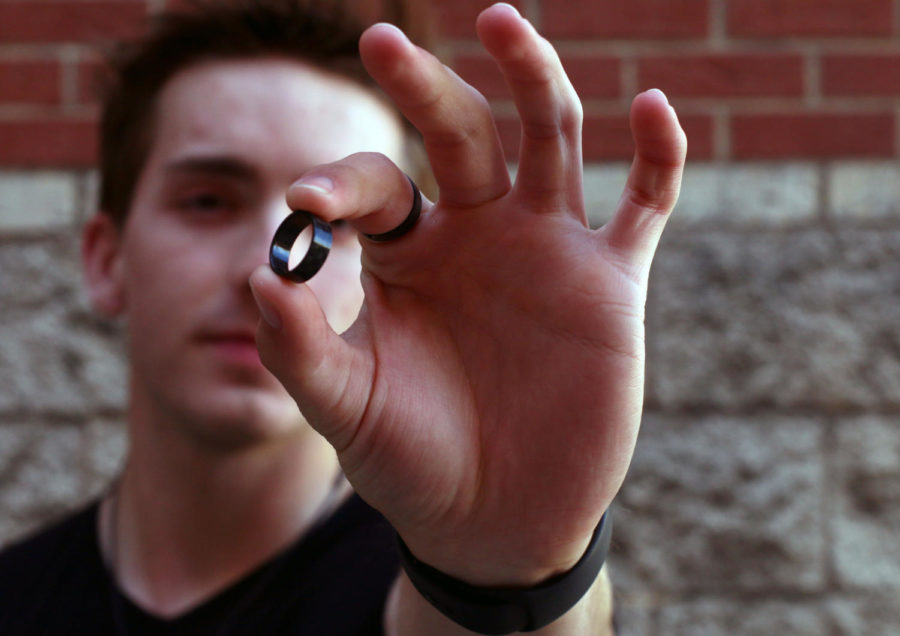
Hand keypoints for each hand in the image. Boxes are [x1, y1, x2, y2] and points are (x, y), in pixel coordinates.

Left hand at [250, 3, 685, 585]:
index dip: (340, 184)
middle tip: (381, 41)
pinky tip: (652, 106)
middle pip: (460, 133)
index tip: (306, 206)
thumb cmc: (412, 461)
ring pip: (549, 137)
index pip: (375, 186)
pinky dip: (660, 155)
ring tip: (499, 21)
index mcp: (409, 255)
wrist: (493, 522)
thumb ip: (299, 346)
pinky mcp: (611, 282)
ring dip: (531, 76)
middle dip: (426, 87)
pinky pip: (647, 202)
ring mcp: (548, 250)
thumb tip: (261, 270)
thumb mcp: (345, 407)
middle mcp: (479, 235)